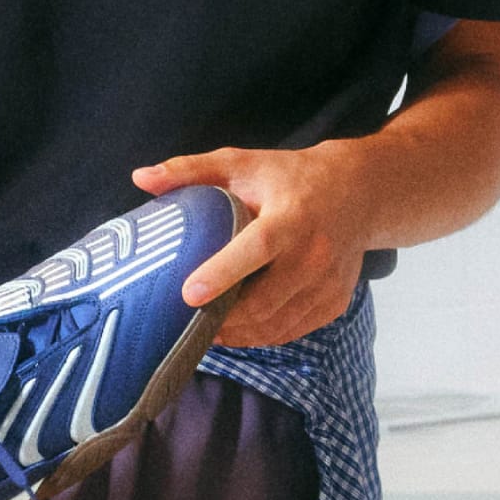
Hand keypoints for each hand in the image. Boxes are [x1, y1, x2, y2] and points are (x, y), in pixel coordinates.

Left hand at [133, 142, 372, 348]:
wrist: (359, 193)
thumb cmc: (291, 178)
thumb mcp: (243, 164)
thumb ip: (191, 170)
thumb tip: (139, 177)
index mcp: (292, 217)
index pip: (257, 249)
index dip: (222, 274)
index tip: (187, 294)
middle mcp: (315, 254)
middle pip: (264, 301)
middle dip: (222, 318)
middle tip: (185, 322)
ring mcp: (328, 283)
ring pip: (275, 324)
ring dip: (238, 334)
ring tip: (205, 330)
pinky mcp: (334, 303)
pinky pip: (291, 330)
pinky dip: (261, 335)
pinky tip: (236, 330)